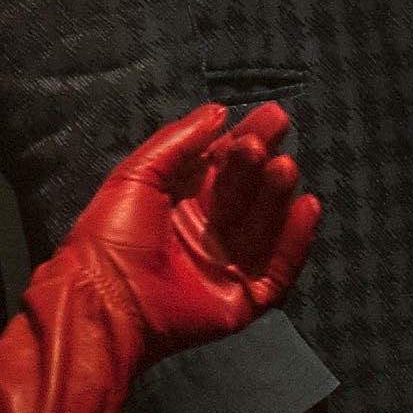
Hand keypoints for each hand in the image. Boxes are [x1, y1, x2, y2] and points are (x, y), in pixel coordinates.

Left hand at [67, 101, 319, 335]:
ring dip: (278, 194)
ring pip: (265, 224)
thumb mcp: (138, 174)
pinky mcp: (243, 300)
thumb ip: (179, 140)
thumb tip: (218, 110)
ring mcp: (226, 266)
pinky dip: (295, 241)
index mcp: (181, 201)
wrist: (104, 301)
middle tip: (277, 136)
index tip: (273, 115)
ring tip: (284, 167)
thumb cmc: (110, 235)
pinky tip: (307, 208)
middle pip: (247, 190)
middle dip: (262, 162)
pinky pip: (278, 269)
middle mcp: (207, 231)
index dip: (249, 139)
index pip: (225, 164)